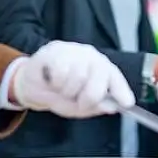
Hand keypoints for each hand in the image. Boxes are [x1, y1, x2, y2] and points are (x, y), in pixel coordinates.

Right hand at [11, 41, 134, 116]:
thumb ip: (93, 107)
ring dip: (66, 91)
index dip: (122, 91)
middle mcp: (92, 57)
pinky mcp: (57, 50)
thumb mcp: (76, 107)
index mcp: (101, 70)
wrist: (30, 83)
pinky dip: (55, 83)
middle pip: (98, 82)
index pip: (115, 78)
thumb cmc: (58, 93)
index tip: (126, 103)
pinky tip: (52, 79)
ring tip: (60, 88)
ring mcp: (75, 51)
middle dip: (87, 99)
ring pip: (78, 78)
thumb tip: (110, 107)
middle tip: (76, 101)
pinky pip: (61, 73)